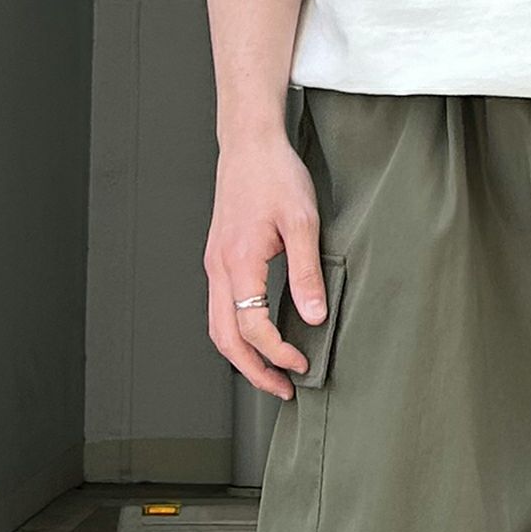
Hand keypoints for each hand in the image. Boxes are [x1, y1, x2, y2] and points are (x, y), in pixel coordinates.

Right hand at [204, 132, 325, 399]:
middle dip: (253, 370)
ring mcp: (216, 264)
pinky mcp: (220, 258)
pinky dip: (238, 333)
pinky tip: (261, 338)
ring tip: (272, 372)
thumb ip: (307, 274)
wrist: (249, 142)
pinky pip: (221, 308)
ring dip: (243, 356)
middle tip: (282, 389)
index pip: (252, 326)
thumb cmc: (275, 174)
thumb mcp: (304, 223)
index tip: (302, 363)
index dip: (277, 352)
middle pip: (225, 338)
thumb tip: (314, 317)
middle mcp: (219, 267)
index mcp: (238, 261)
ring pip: (218, 326)